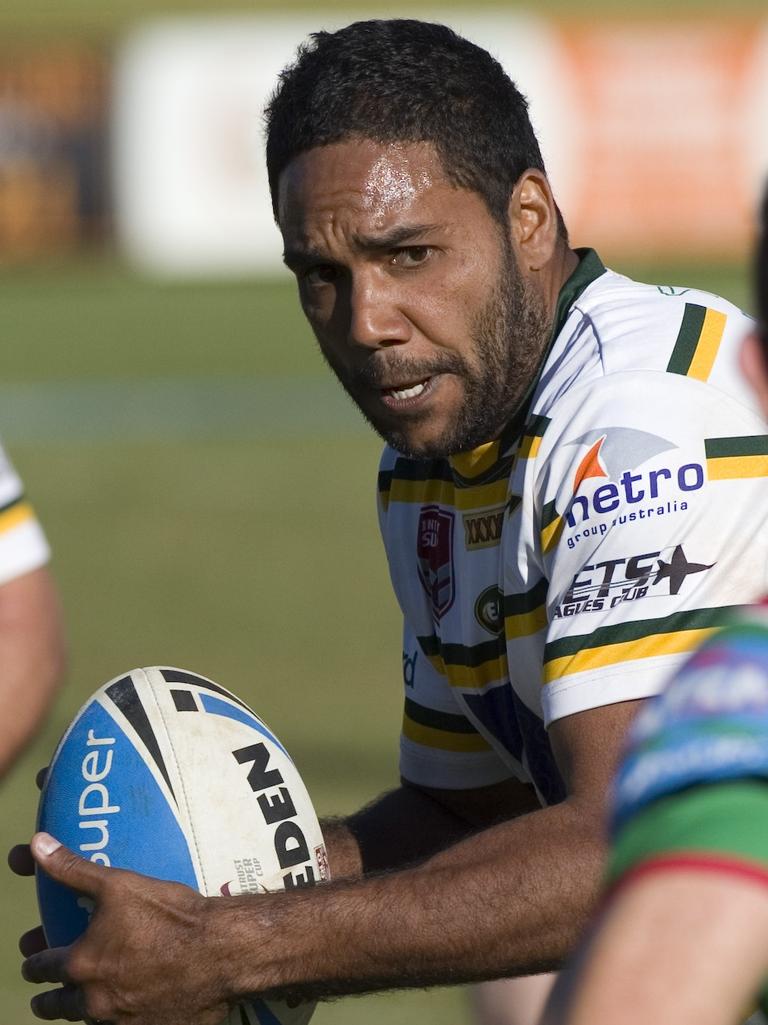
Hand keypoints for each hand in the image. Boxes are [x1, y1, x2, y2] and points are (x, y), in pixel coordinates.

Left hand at [21, 833, 230, 1024]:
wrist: (221, 951)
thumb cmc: (168, 915)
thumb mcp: (118, 884)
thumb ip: (72, 869)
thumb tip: (37, 846)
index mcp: (82, 965)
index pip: (43, 969)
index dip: (36, 963)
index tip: (33, 960)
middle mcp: (96, 1001)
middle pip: (59, 1007)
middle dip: (51, 1000)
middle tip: (50, 995)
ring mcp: (123, 1022)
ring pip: (90, 1020)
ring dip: (84, 1009)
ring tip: (87, 1001)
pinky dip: (122, 1018)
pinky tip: (132, 1006)